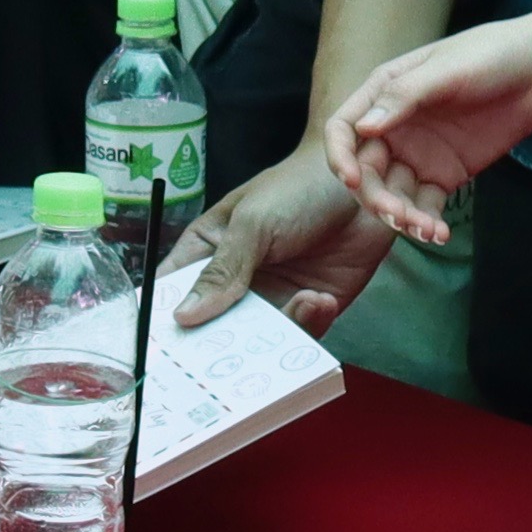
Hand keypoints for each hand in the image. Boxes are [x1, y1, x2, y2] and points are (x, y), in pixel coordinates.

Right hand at [168, 141, 396, 331]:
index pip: (173, 292)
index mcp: (207, 251)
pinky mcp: (311, 306)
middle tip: (234, 352)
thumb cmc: (299, 186)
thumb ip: (222, 270)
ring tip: (301, 301)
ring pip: (259, 338)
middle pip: (214, 328)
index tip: (166, 351)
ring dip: (277, 333)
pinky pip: (303, 333)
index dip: (165, 322)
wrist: (365, 179)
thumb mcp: (253, 222)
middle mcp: (236, 280)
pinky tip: (321, 298)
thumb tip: (183, 316)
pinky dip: (311, 322)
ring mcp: (274, 295)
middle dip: (222, 343)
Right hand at [323, 14, 531, 246]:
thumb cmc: (489, 55)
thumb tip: (363, 129)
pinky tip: (438, 234)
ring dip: (401, 216)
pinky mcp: (444, 175)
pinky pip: (425, 205)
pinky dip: (427, 223)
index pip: (344, 130)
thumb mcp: (446, 70)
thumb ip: (404, 96)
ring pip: (394, 194)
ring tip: (426, 230)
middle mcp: (393, 128)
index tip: (352, 180)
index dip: (340, 156)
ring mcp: (418, 154)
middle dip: (375, 197)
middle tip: (397, 214)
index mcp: (383, 94)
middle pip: (366, 170)